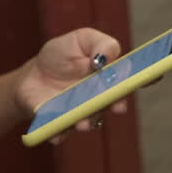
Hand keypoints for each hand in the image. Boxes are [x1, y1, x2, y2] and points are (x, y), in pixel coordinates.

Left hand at [15, 28, 128, 145]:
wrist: (33, 74)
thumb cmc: (62, 54)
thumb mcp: (81, 39)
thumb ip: (100, 44)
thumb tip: (106, 59)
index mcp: (110, 78)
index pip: (130, 83)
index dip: (137, 83)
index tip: (138, 84)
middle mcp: (100, 99)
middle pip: (111, 105)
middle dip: (114, 106)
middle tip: (114, 106)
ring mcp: (81, 114)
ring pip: (88, 122)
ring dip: (87, 123)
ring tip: (82, 122)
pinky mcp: (60, 124)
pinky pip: (61, 132)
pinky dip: (58, 133)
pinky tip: (55, 130)